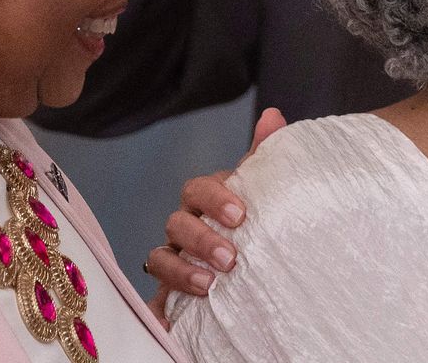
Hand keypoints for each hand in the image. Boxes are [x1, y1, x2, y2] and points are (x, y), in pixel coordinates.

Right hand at [145, 108, 287, 315]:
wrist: (262, 277)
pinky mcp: (169, 294)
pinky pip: (155, 295)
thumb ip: (267, 158)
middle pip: (177, 223)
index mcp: (209, 202)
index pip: (199, 189)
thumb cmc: (259, 226)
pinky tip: (173, 312)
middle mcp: (187, 228)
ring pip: (160, 257)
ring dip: (182, 269)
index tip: (240, 216)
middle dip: (201, 238)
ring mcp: (175, 260)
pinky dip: (162, 303)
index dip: (215, 199)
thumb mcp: (267, 194)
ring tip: (210, 284)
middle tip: (230, 257)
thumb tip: (272, 115)